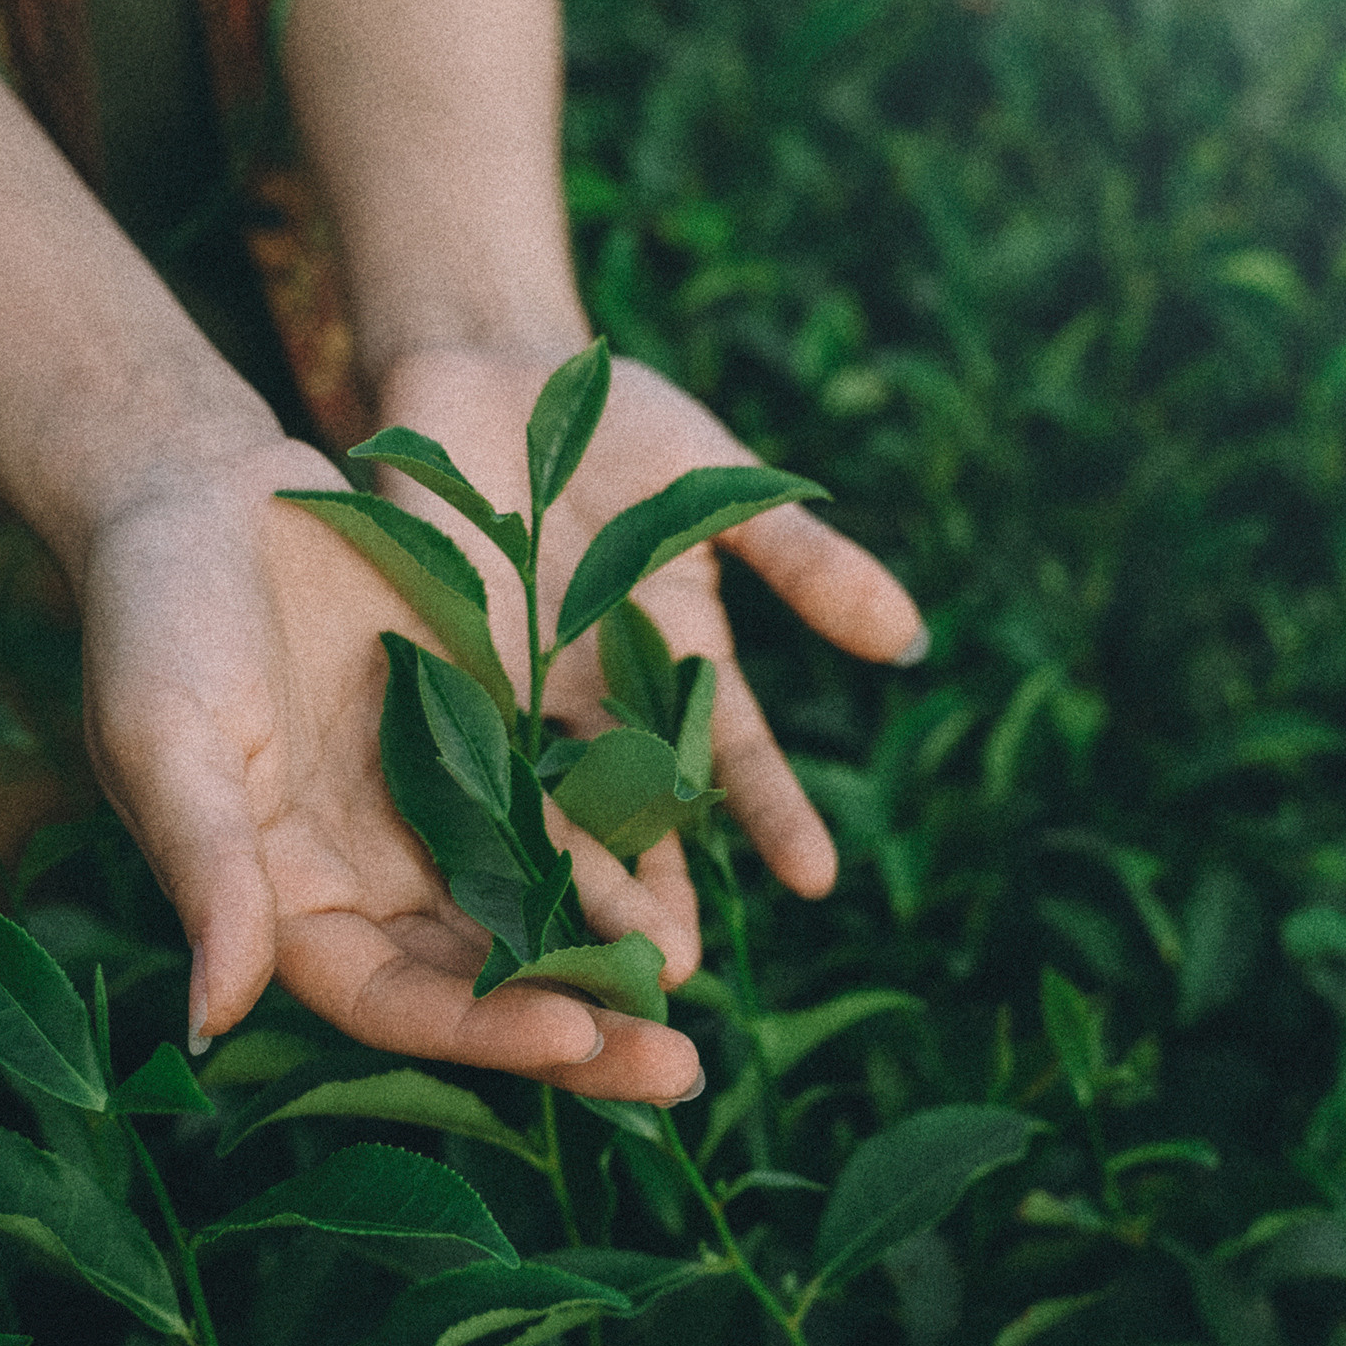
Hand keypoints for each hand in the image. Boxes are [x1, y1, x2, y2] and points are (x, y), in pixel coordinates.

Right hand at [72, 430, 703, 1102]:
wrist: (202, 490)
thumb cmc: (153, 616)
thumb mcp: (166, 738)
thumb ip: (207, 871)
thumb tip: (214, 1019)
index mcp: (285, 908)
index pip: (390, 1001)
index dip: (478, 1028)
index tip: (574, 1033)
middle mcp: (369, 888)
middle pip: (480, 987)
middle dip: (577, 1032)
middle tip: (676, 1070)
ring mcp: (433, 823)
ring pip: (538, 918)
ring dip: (617, 961)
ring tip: (696, 993)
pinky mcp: (486, 748)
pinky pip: (566, 820)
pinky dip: (623, 858)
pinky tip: (690, 885)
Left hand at [370, 344, 926, 906]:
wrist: (494, 375)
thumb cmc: (621, 430)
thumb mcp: (725, 487)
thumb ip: (804, 564)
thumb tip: (908, 637)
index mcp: (678, 666)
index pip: (735, 762)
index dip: (773, 817)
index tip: (814, 881)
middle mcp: (601, 702)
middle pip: (637, 811)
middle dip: (660, 888)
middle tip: (678, 970)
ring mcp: (517, 698)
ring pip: (546, 805)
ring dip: (568, 883)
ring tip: (589, 958)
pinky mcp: (437, 679)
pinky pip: (455, 759)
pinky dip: (473, 818)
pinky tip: (480, 887)